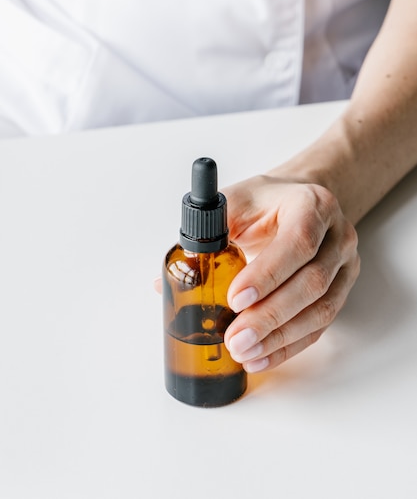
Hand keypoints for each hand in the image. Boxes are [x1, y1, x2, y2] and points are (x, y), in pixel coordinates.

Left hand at [222, 174, 359, 372]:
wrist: (297, 202)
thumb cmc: (264, 203)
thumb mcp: (234, 203)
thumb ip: (205, 237)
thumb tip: (162, 282)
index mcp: (311, 205)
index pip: (298, 241)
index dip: (268, 273)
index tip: (235, 298)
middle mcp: (336, 236)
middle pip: (312, 282)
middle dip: (270, 316)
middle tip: (235, 338)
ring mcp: (344, 265)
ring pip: (321, 310)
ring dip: (280, 337)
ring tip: (244, 353)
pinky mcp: (341, 291)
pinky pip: (320, 326)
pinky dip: (290, 346)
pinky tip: (262, 357)